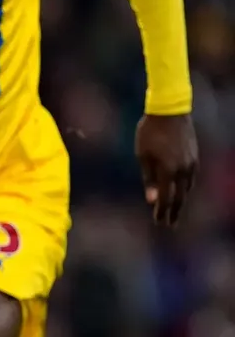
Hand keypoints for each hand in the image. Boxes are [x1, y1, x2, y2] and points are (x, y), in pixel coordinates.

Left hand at [137, 112, 197, 226]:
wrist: (170, 111)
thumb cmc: (150, 132)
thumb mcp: (142, 155)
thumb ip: (148, 178)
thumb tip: (152, 200)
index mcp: (168, 171)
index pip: (166, 198)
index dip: (162, 212)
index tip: (158, 223)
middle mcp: (183, 170)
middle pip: (179, 197)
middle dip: (173, 212)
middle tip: (169, 225)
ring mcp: (191, 163)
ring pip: (188, 188)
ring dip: (181, 201)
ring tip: (175, 212)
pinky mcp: (195, 156)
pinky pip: (191, 178)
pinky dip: (186, 189)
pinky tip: (182, 192)